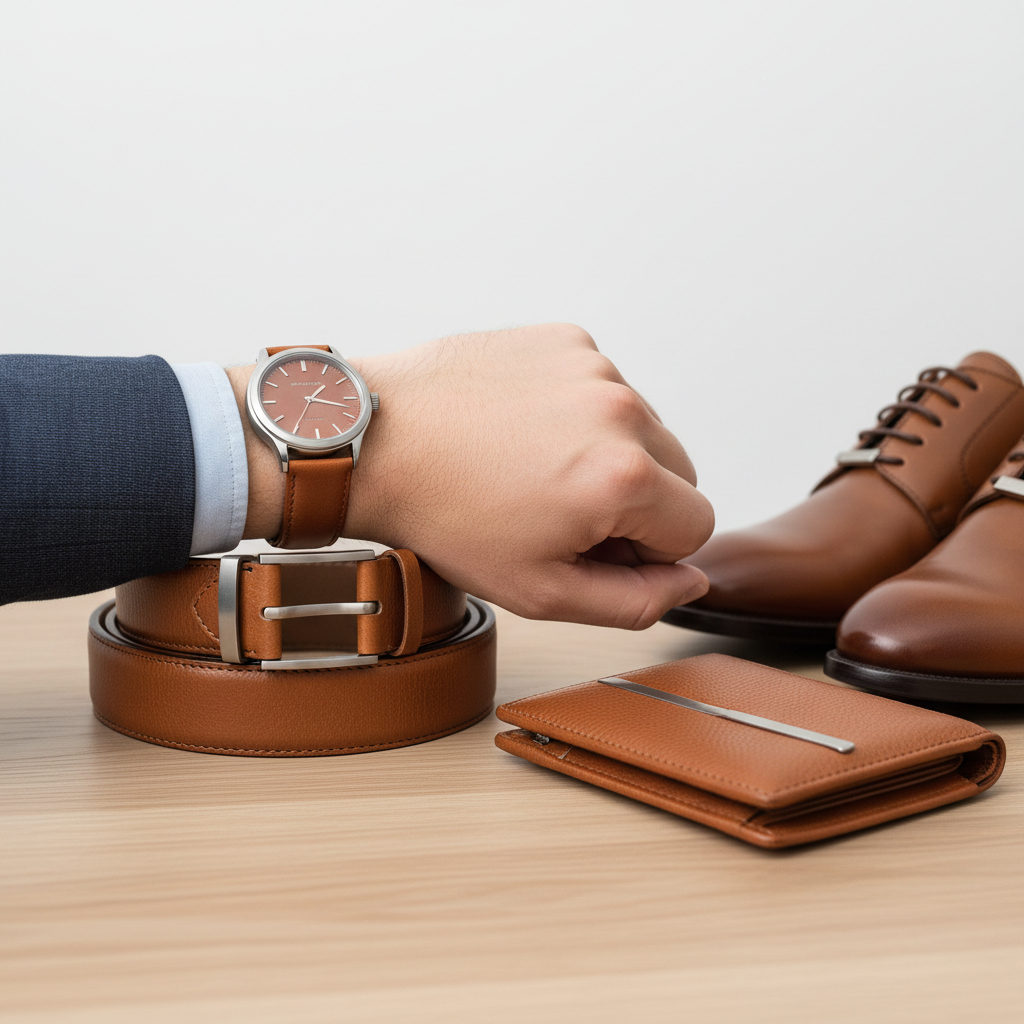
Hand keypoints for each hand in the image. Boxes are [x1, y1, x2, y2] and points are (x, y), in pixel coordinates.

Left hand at [340, 324, 713, 628]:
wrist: (375, 442)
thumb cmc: (445, 515)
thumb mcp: (541, 590)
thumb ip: (635, 601)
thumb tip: (690, 579)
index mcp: (624, 475)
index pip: (697, 526)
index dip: (649, 552)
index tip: (593, 546)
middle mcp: (621, 408)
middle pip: (679, 473)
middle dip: (636, 502)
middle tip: (561, 513)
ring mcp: (594, 365)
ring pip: (643, 429)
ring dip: (609, 454)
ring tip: (534, 470)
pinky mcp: (566, 339)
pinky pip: (604, 388)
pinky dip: (578, 414)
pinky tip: (524, 432)